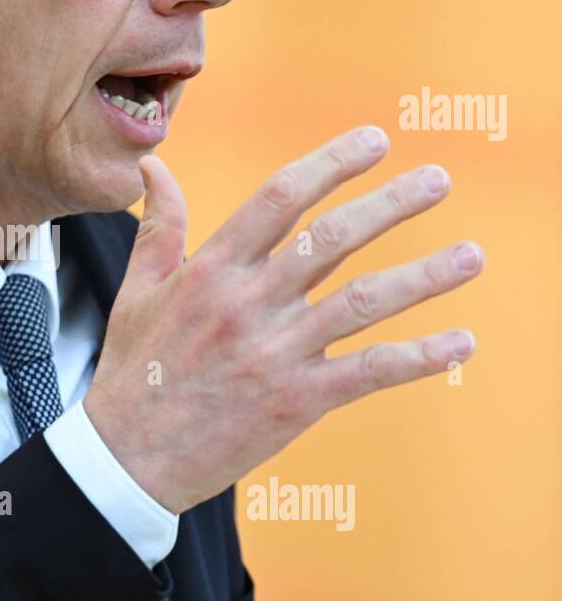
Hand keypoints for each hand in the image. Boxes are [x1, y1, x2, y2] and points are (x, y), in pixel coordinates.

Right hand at [84, 126, 482, 514]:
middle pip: (333, 238)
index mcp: (210, 270)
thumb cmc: (134, 372)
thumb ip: (159, 226)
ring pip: (363, 302)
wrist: (128, 459)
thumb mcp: (137, 291)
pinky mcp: (296, 401)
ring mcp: (275, 353)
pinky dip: (419, 358)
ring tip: (473, 256)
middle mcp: (248, 304)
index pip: (280, 198)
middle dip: (392, 204)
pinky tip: (461, 344)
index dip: (332, 164)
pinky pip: (368, 372)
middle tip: (439, 180)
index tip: (374, 141)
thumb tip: (154, 166)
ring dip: (424, 277)